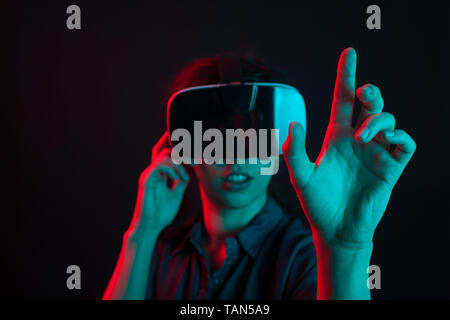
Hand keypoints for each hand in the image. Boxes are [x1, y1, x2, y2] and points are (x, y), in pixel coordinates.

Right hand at [129, 131, 189, 233]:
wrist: (152, 226)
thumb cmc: (162, 213)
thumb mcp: (177, 194)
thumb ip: (181, 182)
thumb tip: (189, 172)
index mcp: (160, 175)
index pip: (170, 156)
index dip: (183, 156)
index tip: (195, 163)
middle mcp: (153, 172)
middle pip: (166, 151)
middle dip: (181, 156)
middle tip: (192, 165)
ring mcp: (149, 175)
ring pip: (164, 155)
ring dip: (178, 164)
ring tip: (183, 177)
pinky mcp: (146, 181)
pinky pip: (159, 166)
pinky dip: (171, 169)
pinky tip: (177, 179)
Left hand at [283, 48, 415, 246]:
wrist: (335, 229)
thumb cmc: (317, 203)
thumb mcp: (301, 176)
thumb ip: (295, 151)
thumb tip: (293, 124)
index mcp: (337, 136)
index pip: (343, 98)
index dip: (346, 75)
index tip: (349, 52)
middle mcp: (357, 140)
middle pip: (370, 104)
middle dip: (371, 91)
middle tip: (364, 92)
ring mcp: (375, 153)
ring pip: (388, 119)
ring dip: (379, 119)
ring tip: (363, 135)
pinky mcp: (391, 168)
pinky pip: (405, 144)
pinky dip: (401, 135)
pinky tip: (387, 138)